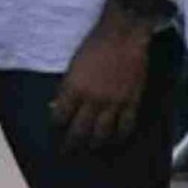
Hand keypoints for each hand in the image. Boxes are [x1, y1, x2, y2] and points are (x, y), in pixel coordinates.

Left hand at [50, 12, 154, 151]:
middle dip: (71, 144)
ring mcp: (114, 102)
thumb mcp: (72, 65)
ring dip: (94, 144)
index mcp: (74, 88)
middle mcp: (92, 99)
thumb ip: (66, 88)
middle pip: (79, 131)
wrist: (123, 35)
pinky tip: (115, 141)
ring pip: (102, 134)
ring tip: (90, 148)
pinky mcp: (132, 101)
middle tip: (67, 152)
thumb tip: (56, 107)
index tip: (55, 132)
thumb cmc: (94, 46)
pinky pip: (126, 126)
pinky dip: (119, 137)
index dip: (56, 127)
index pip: (60, 117)